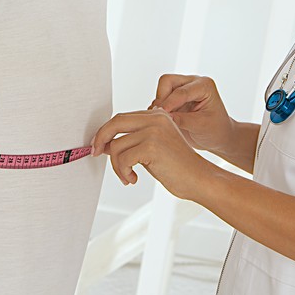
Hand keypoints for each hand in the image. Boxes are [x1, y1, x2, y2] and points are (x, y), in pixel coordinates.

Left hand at [91, 108, 210, 200]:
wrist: (199, 179)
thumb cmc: (178, 168)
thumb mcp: (153, 148)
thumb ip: (134, 140)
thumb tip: (106, 143)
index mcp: (157, 115)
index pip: (122, 118)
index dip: (106, 131)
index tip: (98, 145)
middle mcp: (156, 118)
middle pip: (115, 123)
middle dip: (101, 139)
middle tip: (95, 153)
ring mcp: (154, 131)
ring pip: (116, 146)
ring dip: (116, 166)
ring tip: (127, 176)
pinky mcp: (152, 146)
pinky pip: (122, 158)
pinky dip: (123, 172)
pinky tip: (133, 179)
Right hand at [150, 74, 235, 154]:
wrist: (217, 136)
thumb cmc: (216, 130)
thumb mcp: (202, 126)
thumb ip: (183, 120)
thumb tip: (165, 117)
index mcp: (204, 85)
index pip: (181, 91)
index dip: (168, 103)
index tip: (161, 115)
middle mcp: (192, 83)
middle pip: (167, 81)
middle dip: (161, 98)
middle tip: (161, 116)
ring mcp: (182, 88)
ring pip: (161, 89)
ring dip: (159, 104)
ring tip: (164, 120)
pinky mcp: (174, 98)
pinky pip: (160, 99)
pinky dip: (158, 109)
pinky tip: (164, 120)